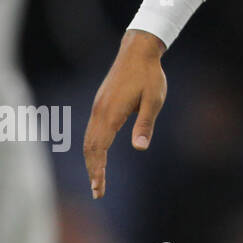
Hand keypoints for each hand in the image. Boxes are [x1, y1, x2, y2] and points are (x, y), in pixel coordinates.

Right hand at [84, 29, 167, 199]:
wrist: (137, 51)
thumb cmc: (150, 76)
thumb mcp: (154, 100)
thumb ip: (145, 124)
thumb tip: (139, 148)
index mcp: (111, 113)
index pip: (99, 149)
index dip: (98, 170)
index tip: (99, 188)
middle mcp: (99, 112)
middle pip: (90, 148)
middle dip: (93, 171)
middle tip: (98, 191)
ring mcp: (97, 107)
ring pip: (89, 140)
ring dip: (91, 161)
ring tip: (97, 179)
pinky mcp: (100, 104)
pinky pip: (92, 131)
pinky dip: (92, 148)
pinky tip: (98, 156)